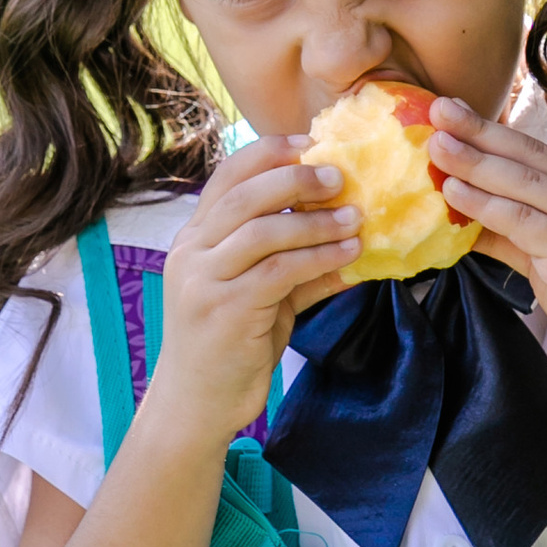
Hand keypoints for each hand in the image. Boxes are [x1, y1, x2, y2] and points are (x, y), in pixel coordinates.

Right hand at [139, 138, 360, 452]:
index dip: (269, 153)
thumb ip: (298, 265)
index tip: (311, 142)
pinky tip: (348, 255)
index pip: (227, 177)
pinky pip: (278, 272)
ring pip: (262, 231)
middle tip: (339, 175)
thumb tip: (355, 238)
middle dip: (295, 178)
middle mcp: (191, 253)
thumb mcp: (264, 297)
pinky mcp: (224, 311)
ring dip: (314, 221)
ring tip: (355, 217)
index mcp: (194, 239)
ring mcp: (203, 281)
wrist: (196, 405)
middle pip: (243, 195)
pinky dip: (318, 258)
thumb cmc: (229, 347)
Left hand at [424, 101, 546, 394]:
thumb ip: (513, 234)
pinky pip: (523, 223)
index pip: (537, 153)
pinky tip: (455, 194)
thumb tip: (461, 213)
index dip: (492, 131)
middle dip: (479, 133)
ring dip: (475, 164)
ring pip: (525, 184)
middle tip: (438, 110)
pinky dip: (485, 205)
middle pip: (529, 158)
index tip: (453, 111)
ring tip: (435, 147)